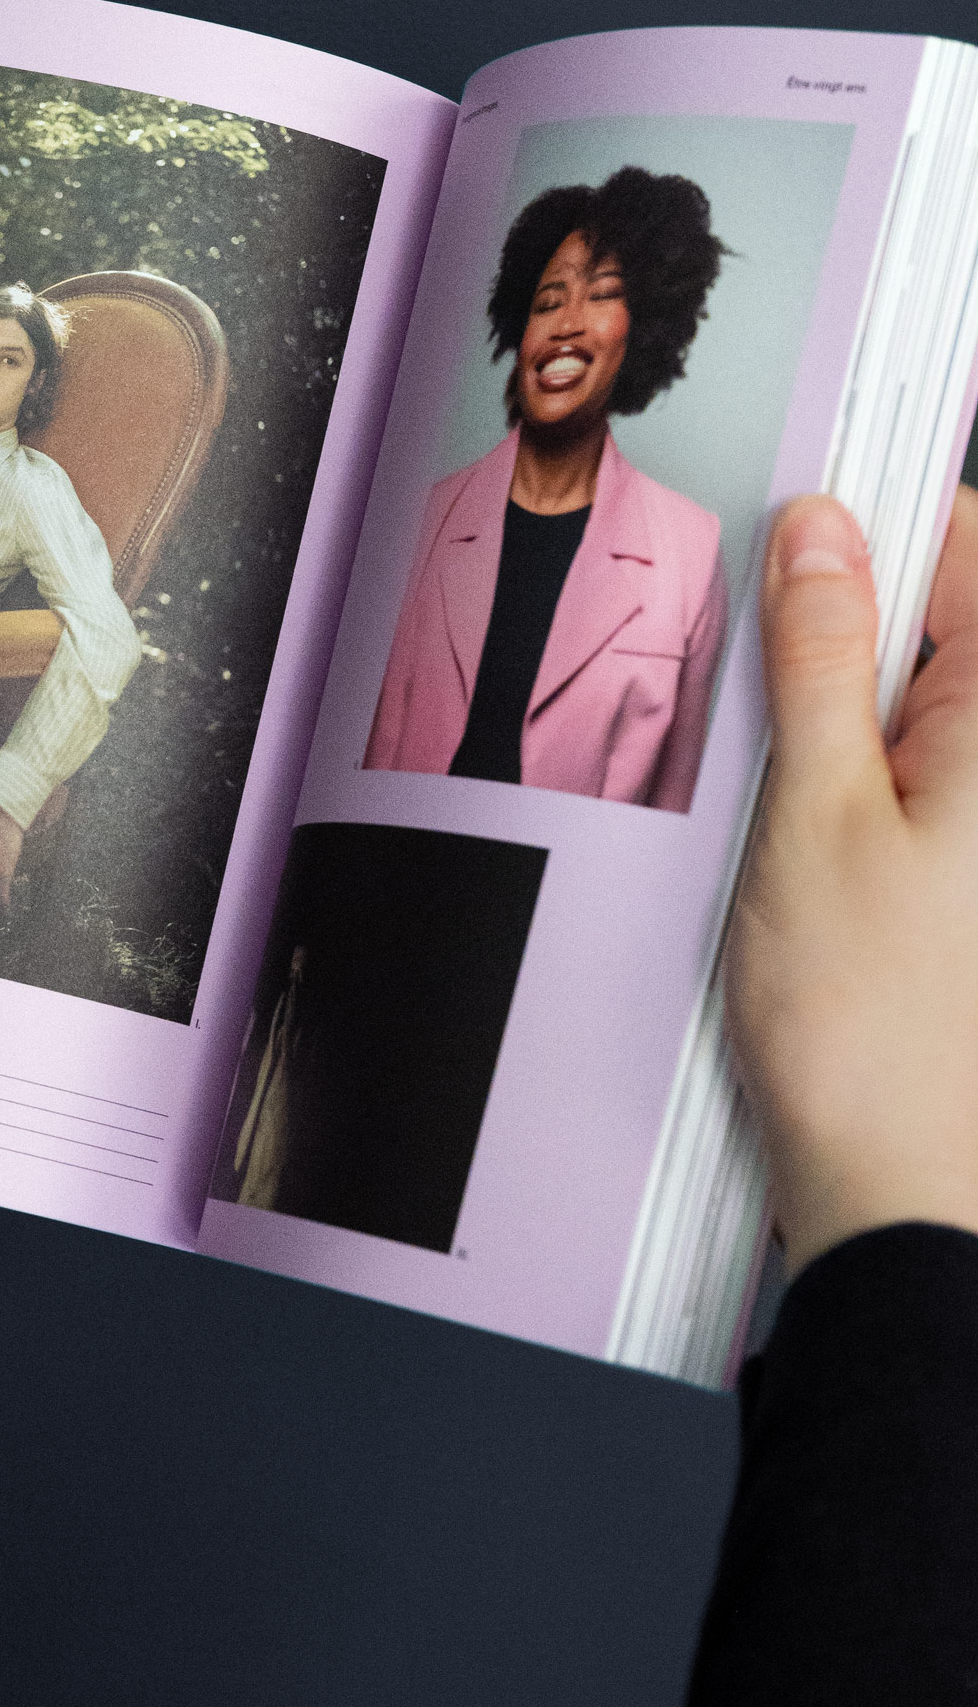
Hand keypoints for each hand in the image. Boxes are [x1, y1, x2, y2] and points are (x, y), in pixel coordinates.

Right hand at [727, 488, 977, 1275]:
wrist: (910, 1201)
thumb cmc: (876, 1028)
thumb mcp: (815, 808)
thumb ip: (819, 652)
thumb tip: (819, 524)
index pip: (970, 539)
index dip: (878, 508)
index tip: (789, 505)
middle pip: (942, 611)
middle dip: (839, 604)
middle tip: (751, 647)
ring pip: (912, 687)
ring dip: (833, 691)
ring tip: (768, 755)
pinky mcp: (964, 868)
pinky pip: (908, 762)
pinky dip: (844, 758)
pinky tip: (788, 809)